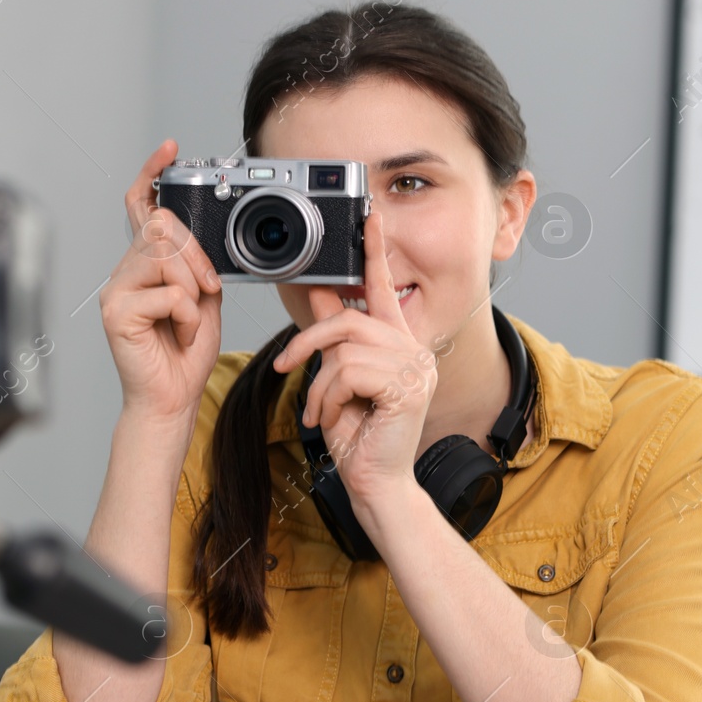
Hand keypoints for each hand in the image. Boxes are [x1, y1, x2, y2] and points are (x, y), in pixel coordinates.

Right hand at [100, 139, 222, 421]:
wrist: (172, 399)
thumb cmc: (185, 353)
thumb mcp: (203, 298)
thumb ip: (197, 264)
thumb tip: (199, 238)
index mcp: (145, 264)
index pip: (140, 207)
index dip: (152, 175)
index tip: (170, 149)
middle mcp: (125, 271)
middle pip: (160, 227)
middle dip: (195, 256)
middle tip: (209, 291)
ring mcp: (116, 290)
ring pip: (164, 258)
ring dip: (193, 290)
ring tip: (189, 321)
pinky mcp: (115, 312)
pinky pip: (167, 293)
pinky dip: (187, 316)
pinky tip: (178, 335)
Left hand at [271, 213, 436, 516]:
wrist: (375, 484)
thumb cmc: (359, 437)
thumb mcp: (337, 380)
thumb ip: (333, 338)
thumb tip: (318, 293)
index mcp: (398, 343)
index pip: (385, 288)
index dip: (375, 252)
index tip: (368, 218)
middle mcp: (413, 349)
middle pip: (349, 318)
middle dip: (307, 341)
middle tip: (286, 367)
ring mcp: (415, 368)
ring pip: (345, 347)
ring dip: (319, 382)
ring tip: (320, 409)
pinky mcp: (407, 387)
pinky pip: (350, 371)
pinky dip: (330, 396)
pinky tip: (333, 417)